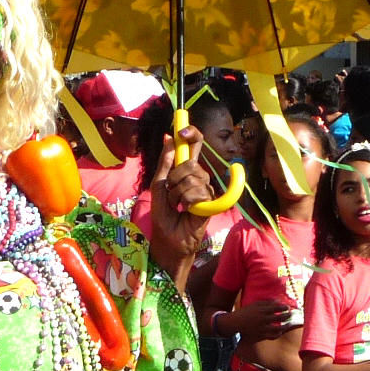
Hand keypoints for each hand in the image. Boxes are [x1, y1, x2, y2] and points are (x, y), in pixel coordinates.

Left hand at [148, 128, 217, 261]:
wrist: (168, 239)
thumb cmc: (163, 215)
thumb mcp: (158, 186)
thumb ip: (164, 163)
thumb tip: (168, 137)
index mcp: (186, 170)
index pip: (194, 146)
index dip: (192, 135)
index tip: (182, 131)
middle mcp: (199, 177)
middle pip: (191, 163)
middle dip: (174, 178)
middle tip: (170, 193)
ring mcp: (206, 189)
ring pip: (193, 178)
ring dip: (177, 194)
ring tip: (176, 205)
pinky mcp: (211, 203)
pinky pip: (198, 193)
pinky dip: (186, 202)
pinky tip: (186, 211)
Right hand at [236, 298, 295, 339]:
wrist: (235, 323)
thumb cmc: (246, 311)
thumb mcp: (255, 304)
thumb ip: (267, 303)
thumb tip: (278, 301)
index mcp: (262, 310)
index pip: (276, 308)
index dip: (284, 307)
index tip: (287, 307)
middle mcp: (263, 319)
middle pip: (280, 318)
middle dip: (287, 316)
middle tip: (291, 314)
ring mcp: (262, 328)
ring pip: (278, 328)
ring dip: (285, 326)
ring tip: (289, 324)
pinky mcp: (261, 335)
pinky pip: (272, 336)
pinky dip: (278, 334)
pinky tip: (280, 331)